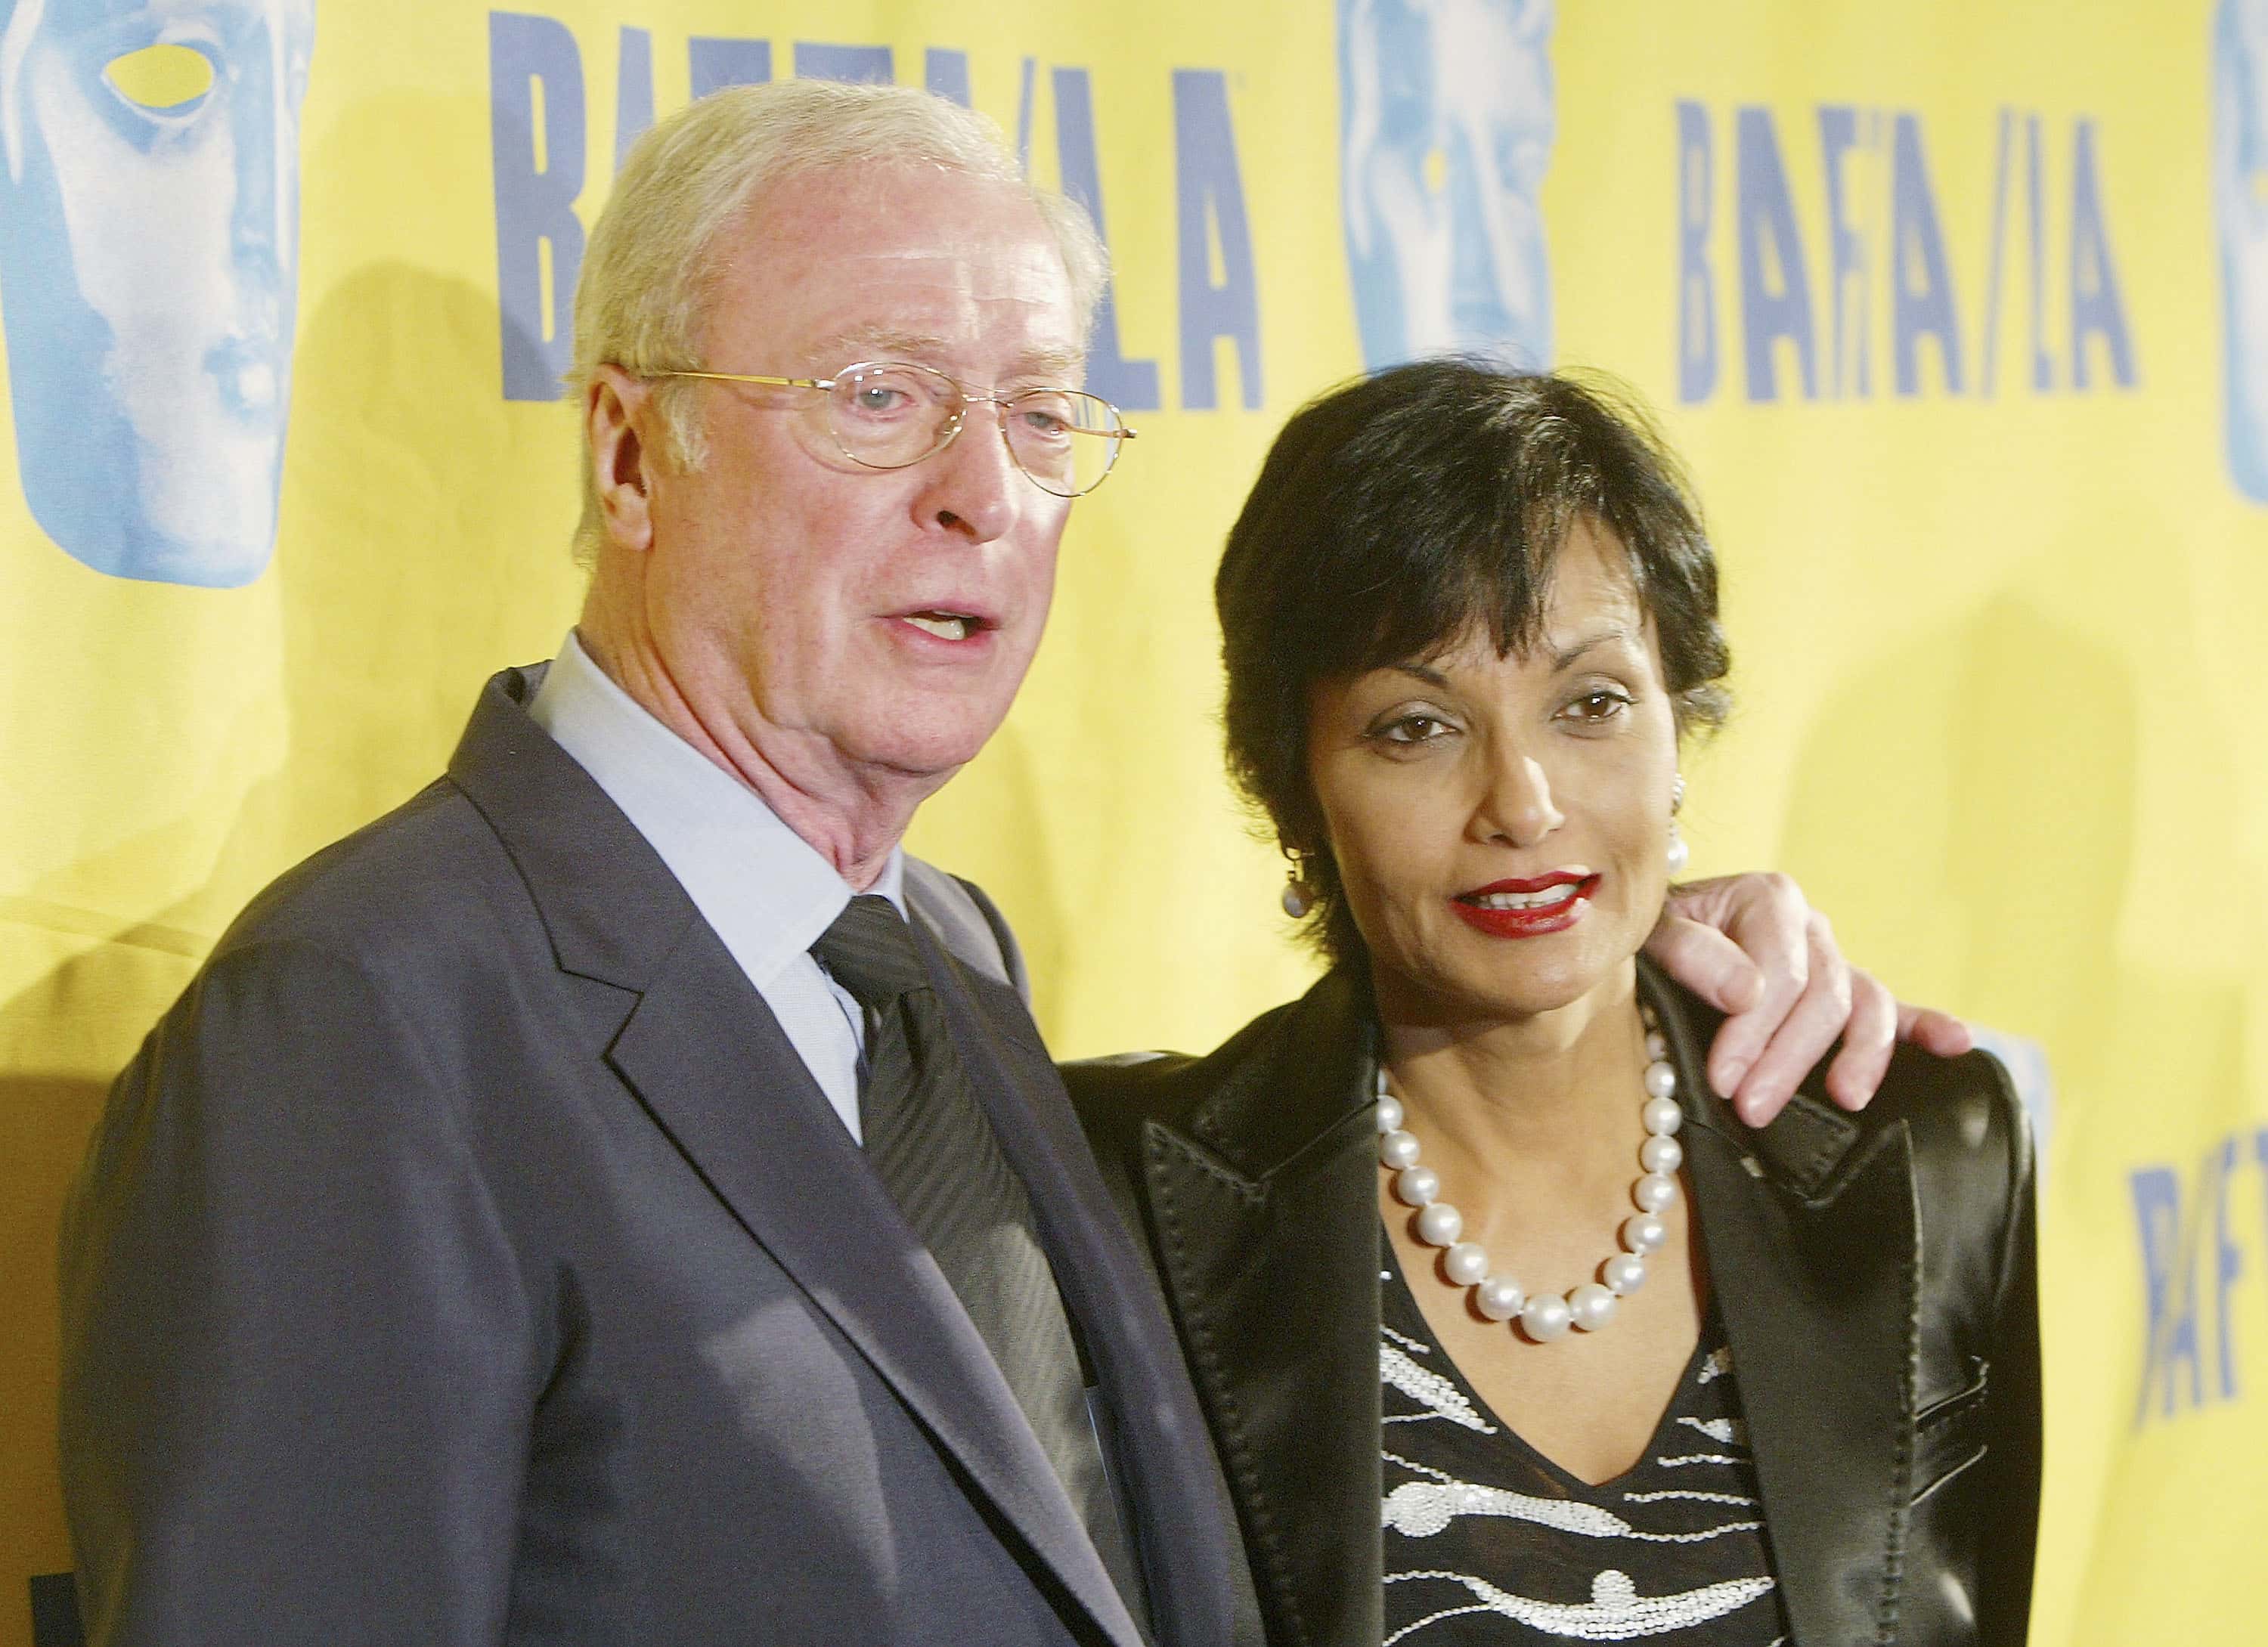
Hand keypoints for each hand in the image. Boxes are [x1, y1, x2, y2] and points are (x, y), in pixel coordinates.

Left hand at [1643, 873, 1972, 1126]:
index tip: (1724, 1078)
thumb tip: (1748, 992)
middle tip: (1751, 1109)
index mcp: (1768, 899)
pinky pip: (1895, 1009)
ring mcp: (1834, 960)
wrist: (1657, 935)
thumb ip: (1693, 954)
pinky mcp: (1846, 995)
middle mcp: (1810, 926)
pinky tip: (1958, 1044)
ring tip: (1844, 1098)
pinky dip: (1928, 1025)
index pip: (1779, 972)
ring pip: (1866, 1005)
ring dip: (1860, 1056)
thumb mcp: (1652, 933)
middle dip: (1788, 1057)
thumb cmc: (1651, 935)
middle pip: (1824, 996)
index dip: (1753, 1030)